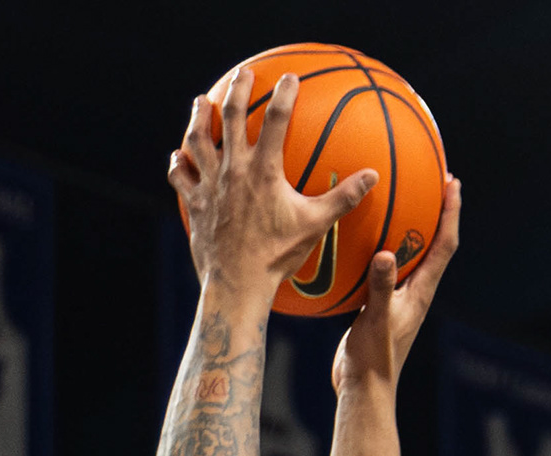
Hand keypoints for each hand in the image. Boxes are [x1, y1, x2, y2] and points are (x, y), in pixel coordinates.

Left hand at [169, 64, 376, 301]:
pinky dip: (178, 164)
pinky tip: (178, 156)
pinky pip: (180, 178)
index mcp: (263, 170)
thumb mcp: (314, 225)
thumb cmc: (277, 256)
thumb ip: (343, 198)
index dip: (285, 93)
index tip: (290, 78)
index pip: (276, 119)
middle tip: (244, 74)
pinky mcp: (194, 204)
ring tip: (201, 101)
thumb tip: (372, 177)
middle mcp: (233, 170)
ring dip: (198, 118)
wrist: (237, 285)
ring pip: (197, 140)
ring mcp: (210, 186)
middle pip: (231, 116)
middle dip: (238, 89)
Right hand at [333, 174, 459, 398]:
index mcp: (421, 292)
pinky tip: (364, 237)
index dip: (451, 213)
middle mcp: (416, 292)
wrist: (363, 389)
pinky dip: (382, 246)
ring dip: (413, 226)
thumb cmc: (373, 359)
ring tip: (405, 198)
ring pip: (412, 254)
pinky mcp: (382, 304)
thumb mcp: (375, 320)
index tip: (452, 183)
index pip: (444, 245)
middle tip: (436, 180)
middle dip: (438, 211)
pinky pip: (386, 267)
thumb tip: (384, 255)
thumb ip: (380, 288)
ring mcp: (399, 298)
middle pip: (435, 243)